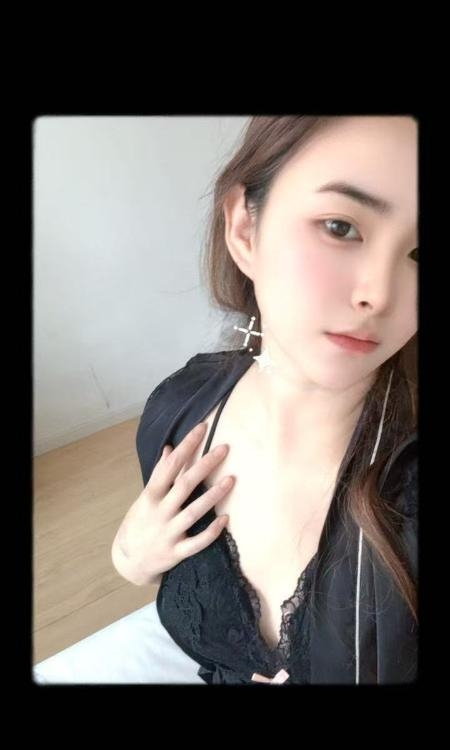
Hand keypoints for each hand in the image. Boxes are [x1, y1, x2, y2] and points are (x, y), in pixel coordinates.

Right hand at [111, 422, 233, 585]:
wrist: (129, 562)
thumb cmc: (140, 523)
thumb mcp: (145, 498)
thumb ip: (159, 474)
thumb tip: (169, 448)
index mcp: (150, 496)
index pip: (169, 465)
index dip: (186, 446)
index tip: (202, 427)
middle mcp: (159, 513)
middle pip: (184, 485)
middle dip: (204, 465)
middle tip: (224, 449)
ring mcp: (168, 533)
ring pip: (193, 512)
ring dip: (213, 496)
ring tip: (231, 479)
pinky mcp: (176, 553)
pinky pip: (197, 543)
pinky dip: (212, 532)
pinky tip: (226, 519)